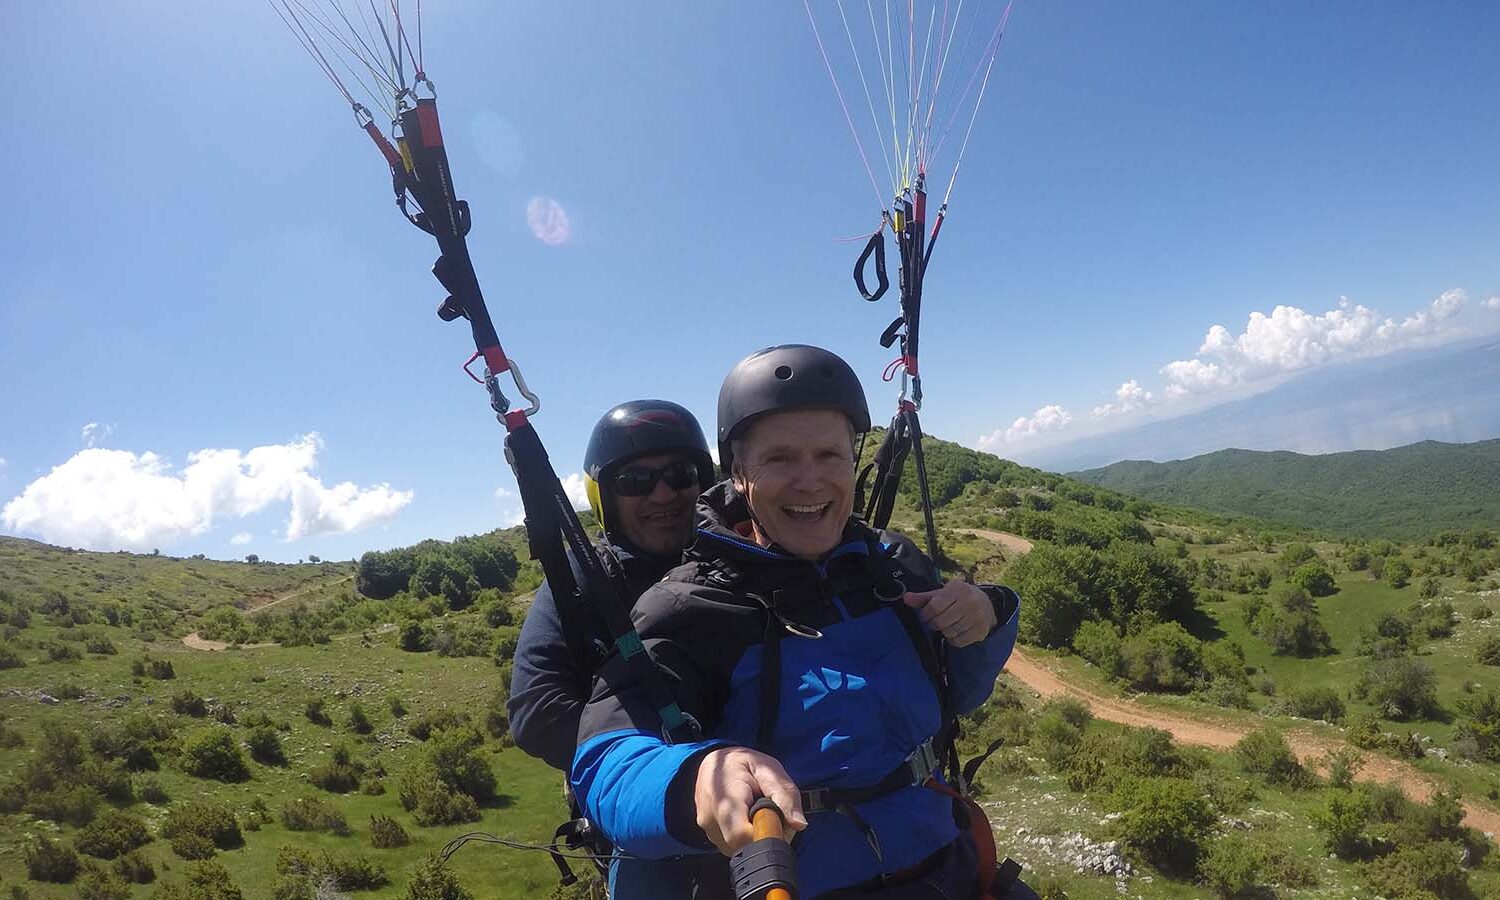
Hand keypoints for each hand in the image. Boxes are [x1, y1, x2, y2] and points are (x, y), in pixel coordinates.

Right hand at [693, 746, 807, 854]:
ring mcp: (709, 832)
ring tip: (755, 810)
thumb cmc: (742, 763)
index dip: (767, 834)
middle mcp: (712, 821)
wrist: (712, 763)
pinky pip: (735, 846)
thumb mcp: (768, 769)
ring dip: (756, 835)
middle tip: (770, 810)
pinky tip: (745, 817)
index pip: (743, 837)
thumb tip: (799, 824)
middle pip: (747, 846)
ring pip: (742, 848)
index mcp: (725, 801)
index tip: (776, 818)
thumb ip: (785, 795)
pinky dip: (746, 836)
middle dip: (766, 835)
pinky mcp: (711, 838)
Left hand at [903, 581, 995, 646]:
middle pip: (941, 621)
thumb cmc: (959, 598)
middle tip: (935, 622)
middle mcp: (969, 601)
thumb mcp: (942, 593)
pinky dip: (953, 639)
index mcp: (957, 589)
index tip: (925, 616)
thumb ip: (923, 597)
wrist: (987, 604)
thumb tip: (905, 598)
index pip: (934, 606)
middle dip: (934, 624)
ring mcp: (976, 616)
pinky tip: (955, 632)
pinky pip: (959, 641)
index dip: (926, 615)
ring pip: (949, 632)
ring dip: (944, 631)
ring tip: (946, 625)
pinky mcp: (980, 630)